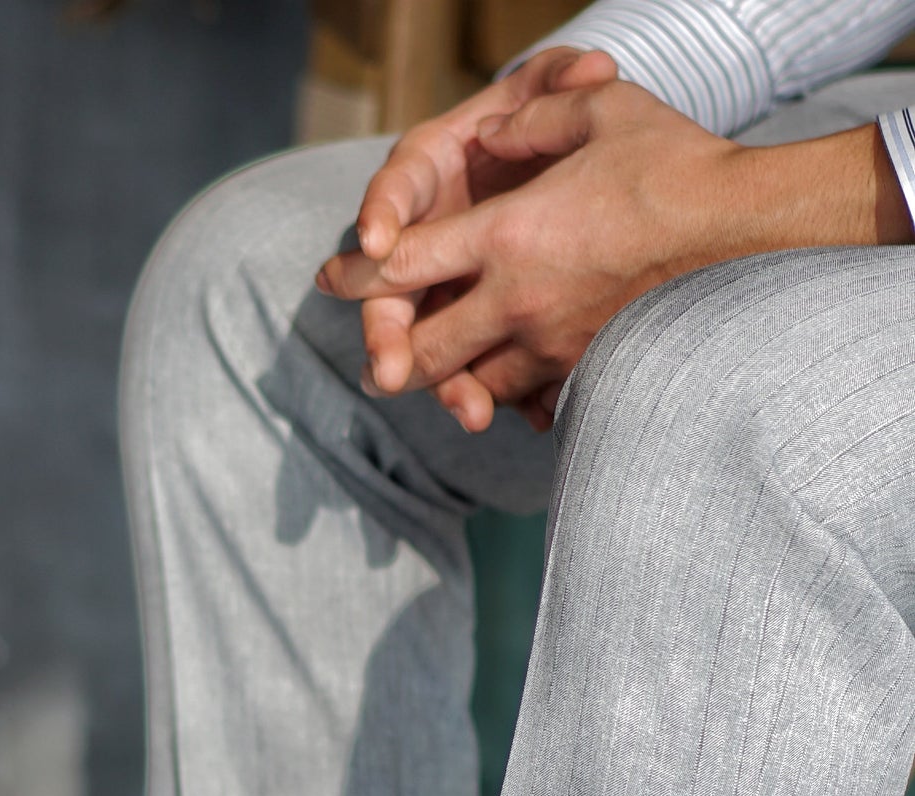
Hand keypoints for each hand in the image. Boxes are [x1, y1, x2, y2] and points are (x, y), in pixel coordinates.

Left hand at [320, 82, 914, 433]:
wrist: (745, 232)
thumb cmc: (674, 163)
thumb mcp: (597, 110)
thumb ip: (533, 117)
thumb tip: (496, 129)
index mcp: (507, 236)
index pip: (405, 266)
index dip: (360, 277)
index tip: (334, 281)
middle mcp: (518, 303)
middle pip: (426, 353)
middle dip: (397, 356)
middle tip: (382, 360)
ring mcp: (554, 347)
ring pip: (475, 387)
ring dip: (456, 385)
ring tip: (447, 381)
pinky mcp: (588, 373)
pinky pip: (533, 402)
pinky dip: (517, 400)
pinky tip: (515, 394)